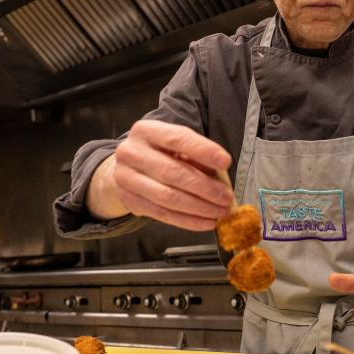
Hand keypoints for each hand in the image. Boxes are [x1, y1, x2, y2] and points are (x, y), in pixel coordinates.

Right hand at [87, 121, 233, 230]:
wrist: (126, 167)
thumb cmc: (158, 153)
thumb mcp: (175, 146)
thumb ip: (195, 155)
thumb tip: (222, 177)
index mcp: (146, 131)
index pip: (177, 138)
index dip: (203, 151)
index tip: (226, 162)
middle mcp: (132, 153)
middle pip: (173, 172)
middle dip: (205, 187)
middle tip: (227, 197)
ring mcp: (126, 178)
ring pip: (169, 197)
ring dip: (199, 207)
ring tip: (220, 211)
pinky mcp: (129, 201)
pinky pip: (163, 214)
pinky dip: (188, 220)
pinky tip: (206, 222)